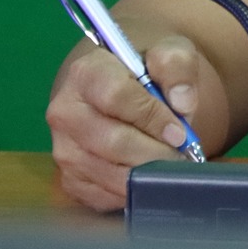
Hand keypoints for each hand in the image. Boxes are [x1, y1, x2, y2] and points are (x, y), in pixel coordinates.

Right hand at [46, 34, 222, 211]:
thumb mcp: (167, 53)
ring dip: (148, 174)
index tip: (180, 130)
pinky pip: (105, 196)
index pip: (116, 96)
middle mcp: (65, 112)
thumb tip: (182, 101)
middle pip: (113, 142)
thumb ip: (178, 66)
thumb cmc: (145, 71)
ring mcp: (64, 149)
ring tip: (172, 164)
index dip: (152, 116)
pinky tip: (151, 175)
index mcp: (85, 73)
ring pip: (110, 174)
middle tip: (183, 155)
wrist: (121, 90)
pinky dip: (135, 190)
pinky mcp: (70, 180)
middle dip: (155, 152)